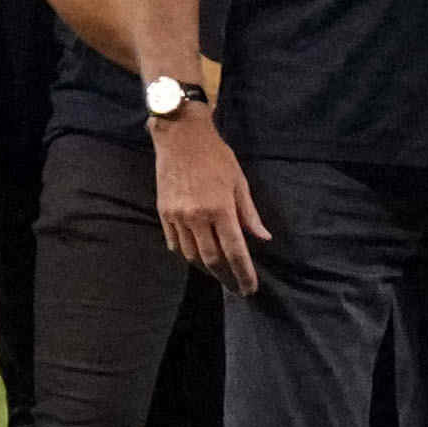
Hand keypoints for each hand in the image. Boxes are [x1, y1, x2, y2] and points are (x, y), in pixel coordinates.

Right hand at [153, 110, 269, 289]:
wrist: (180, 137)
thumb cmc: (216, 156)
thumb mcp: (240, 182)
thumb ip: (250, 214)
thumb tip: (263, 238)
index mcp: (221, 209)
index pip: (235, 251)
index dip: (244, 274)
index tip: (251, 289)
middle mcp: (197, 217)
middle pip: (212, 260)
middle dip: (227, 278)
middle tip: (237, 289)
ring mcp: (178, 216)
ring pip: (192, 255)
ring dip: (207, 270)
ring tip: (221, 275)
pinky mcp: (164, 213)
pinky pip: (175, 244)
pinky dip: (188, 255)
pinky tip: (199, 258)